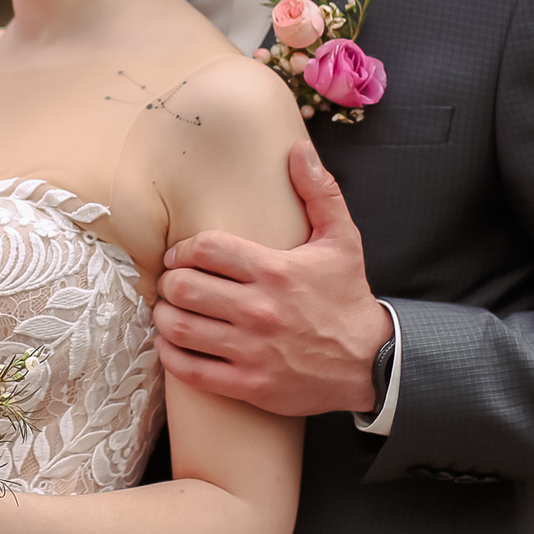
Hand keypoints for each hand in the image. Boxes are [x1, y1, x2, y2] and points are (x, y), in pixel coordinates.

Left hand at [153, 141, 392, 416]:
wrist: (371, 363)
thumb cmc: (348, 298)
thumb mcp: (342, 240)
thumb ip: (320, 192)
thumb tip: (299, 149)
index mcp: (275, 270)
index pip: (205, 249)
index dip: (182, 249)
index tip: (180, 255)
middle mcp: (259, 310)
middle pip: (183, 287)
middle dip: (170, 282)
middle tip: (172, 283)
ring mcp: (251, 350)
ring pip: (178, 327)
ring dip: (163, 316)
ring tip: (168, 310)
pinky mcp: (248, 384)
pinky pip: (189, 370)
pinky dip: (170, 354)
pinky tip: (172, 343)